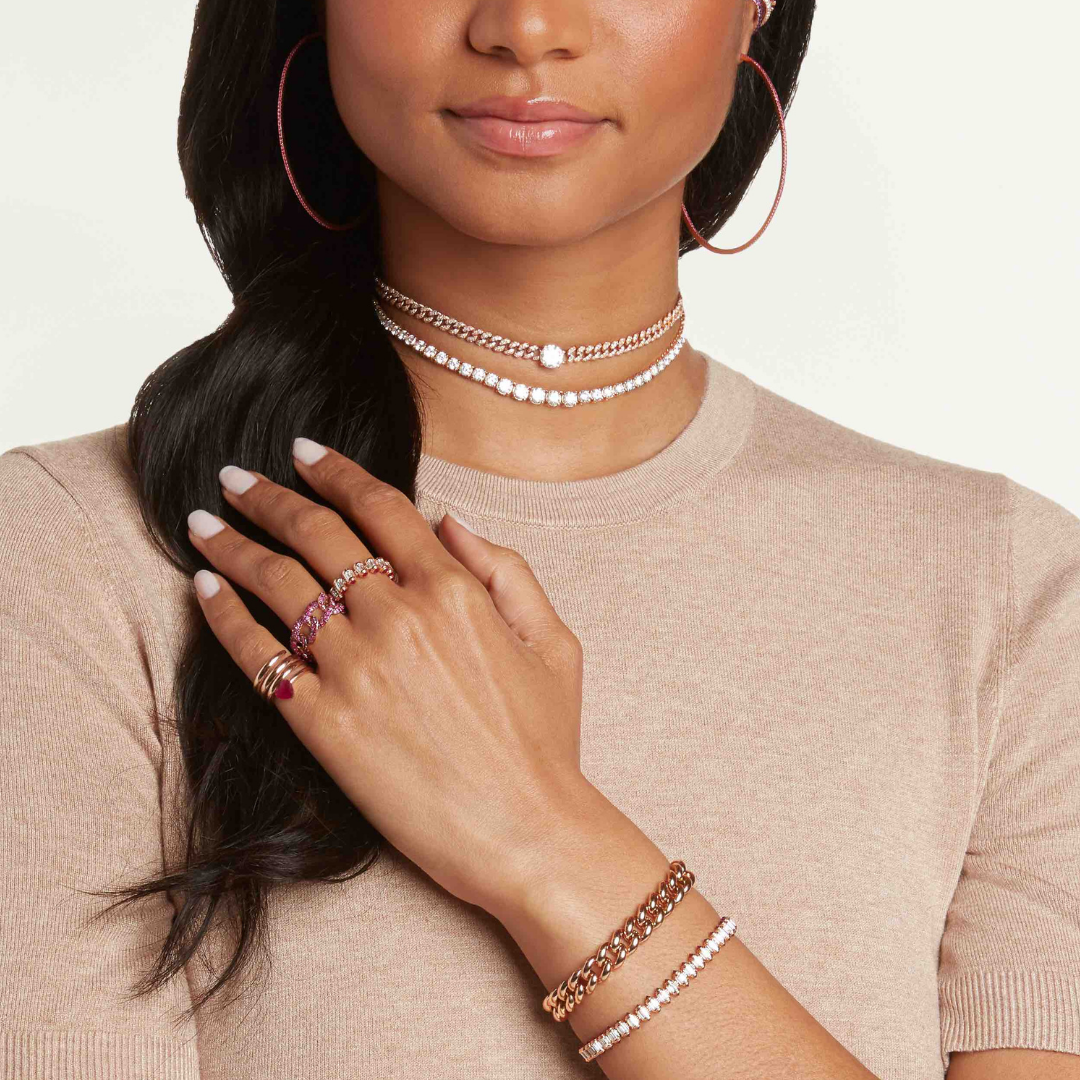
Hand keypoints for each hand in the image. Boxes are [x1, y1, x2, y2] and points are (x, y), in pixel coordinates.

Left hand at [186, 437, 585, 920]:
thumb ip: (506, 569)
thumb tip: (448, 521)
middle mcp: (396, 616)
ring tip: (203, 524)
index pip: (379, 505)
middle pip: (315, 532)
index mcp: (453, 589)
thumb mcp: (553, 641)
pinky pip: (258, 656)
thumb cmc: (546, 741)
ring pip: (277, 584)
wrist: (526, 833)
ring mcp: (355, 669)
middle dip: (269, 496)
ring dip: (232, 544)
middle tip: (235, 477)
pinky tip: (204, 588)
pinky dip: (224, 616)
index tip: (303, 451)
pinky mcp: (323, 724)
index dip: (334, 470)